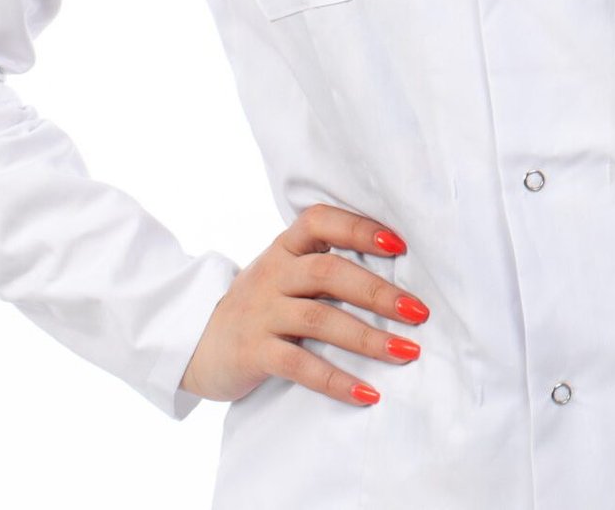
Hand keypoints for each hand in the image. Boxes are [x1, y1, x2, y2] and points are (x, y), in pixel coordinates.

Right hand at [179, 204, 427, 407]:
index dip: (359, 228)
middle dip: (378, 291)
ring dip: (368, 337)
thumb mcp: (284, 273)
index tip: (399, 245)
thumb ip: (323, 266)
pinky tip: (368, 394)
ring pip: (320, 319)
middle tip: (419, 311)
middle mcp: (273, 274)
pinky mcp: (253, 352)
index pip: (320, 221)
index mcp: (285, 247)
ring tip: (407, 352)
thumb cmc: (260, 304)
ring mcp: (261, 313)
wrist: (195, 340)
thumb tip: (396, 272)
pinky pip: (300, 365)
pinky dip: (336, 380)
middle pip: (329, 272)